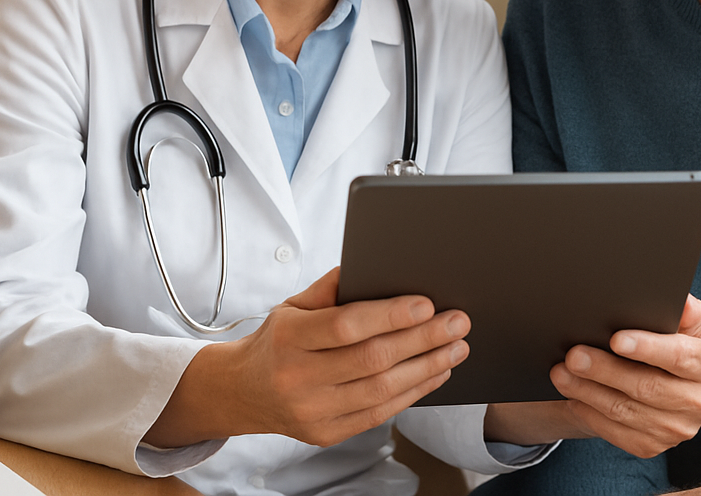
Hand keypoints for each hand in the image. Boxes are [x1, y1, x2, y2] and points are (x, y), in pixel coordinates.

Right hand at [144, 267, 469, 448]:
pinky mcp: (325, 434)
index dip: (389, 315)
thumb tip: (377, 265)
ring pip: (382, 391)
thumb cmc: (279, 338)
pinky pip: (379, 414)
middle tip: (458, 321)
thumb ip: (333, 286)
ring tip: (457, 347)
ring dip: (427, 367)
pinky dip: (414, 392)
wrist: (242, 391)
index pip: (346, 326)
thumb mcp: (294, 303)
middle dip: (423, 339)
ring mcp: (311, 412)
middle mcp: (297, 378)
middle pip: (372, 359)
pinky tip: (436, 372)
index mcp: (289, 337)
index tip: (427, 303)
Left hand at [484, 295, 700, 456]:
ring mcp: (680, 428)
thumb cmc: (672, 335)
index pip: (680, 356)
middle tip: (573, 355)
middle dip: (606, 370)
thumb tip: (684, 302)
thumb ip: (684, 310)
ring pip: (627, 412)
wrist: (667, 376)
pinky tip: (573, 396)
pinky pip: (619, 433)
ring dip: (589, 392)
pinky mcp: (656, 445)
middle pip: (648, 387)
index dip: (647, 348)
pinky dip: (592, 414)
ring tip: (561, 373)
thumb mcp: (682, 319)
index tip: (615, 339)